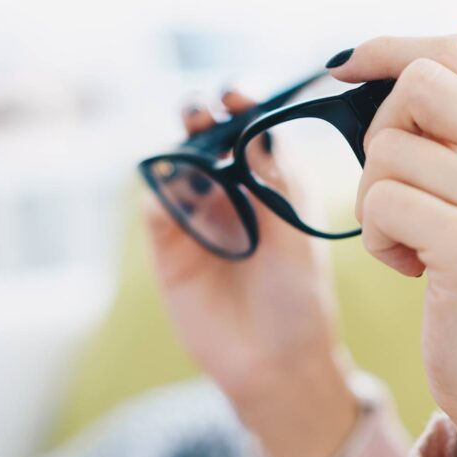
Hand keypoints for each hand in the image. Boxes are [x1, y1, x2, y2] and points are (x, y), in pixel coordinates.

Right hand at [143, 91, 357, 456]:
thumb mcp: (295, 233)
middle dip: (201, 121)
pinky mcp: (170, 253)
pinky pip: (156, 212)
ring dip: (176, 150)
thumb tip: (256, 130)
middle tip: (201, 109)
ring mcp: (198, 223)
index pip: (249, 134)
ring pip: (176, 172)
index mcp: (270, 187)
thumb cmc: (300, 298)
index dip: (241, 109)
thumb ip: (273, 182)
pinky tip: (171, 193)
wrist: (277, 364)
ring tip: (187, 144)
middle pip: (206, 144)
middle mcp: (231, 198)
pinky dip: (159, 195)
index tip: (236, 93)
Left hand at [330, 36, 456, 456]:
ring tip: (416, 241)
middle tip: (399, 186)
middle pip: (417, 84)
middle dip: (380, 132)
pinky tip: (413, 270)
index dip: (387, 49)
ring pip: (388, 150)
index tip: (344, 67)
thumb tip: (367, 62)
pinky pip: (379, 203)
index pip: (455, 52)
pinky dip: (376, 238)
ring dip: (378, 200)